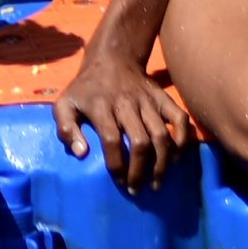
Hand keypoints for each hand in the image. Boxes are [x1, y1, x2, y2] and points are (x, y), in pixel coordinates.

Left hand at [51, 36, 192, 189]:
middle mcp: (127, 103)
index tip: (118, 182)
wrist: (112, 59)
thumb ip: (65, 128)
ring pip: (162, 134)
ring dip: (162, 162)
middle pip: (140, 141)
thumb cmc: (86, 89)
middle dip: (140, 170)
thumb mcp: (65, 104)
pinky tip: (175, 159)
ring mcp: (148, 100)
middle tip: (137, 189)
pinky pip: (180, 119)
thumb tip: (81, 152)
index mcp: (101, 105)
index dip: (116, 164)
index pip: (112, 139)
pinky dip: (182, 140)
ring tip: (157, 183)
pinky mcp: (163, 97)